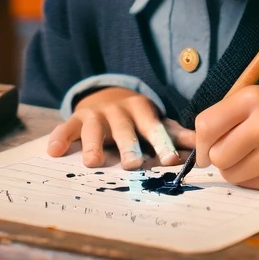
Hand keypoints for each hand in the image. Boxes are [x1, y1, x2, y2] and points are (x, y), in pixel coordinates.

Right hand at [47, 87, 193, 168]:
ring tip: (93, 162)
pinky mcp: (75, 118)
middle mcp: (118, 111)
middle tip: (132, 165)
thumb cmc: (136, 117)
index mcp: (142, 110)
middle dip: (128, 146)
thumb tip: (204, 145)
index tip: (170, 160)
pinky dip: (60, 138)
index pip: (153, 128)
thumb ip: (175, 134)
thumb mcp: (155, 120)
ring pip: (94, 129)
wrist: (106, 94)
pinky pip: (66, 128)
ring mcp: (96, 114)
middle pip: (124, 130)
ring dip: (94, 145)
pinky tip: (54, 151)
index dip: (161, 143)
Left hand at [194, 85, 258, 191]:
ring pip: (230, 173)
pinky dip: (250, 178)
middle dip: (219, 156)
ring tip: (253, 156)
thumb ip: (220, 120)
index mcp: (254, 98)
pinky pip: (247, 185)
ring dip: (234, 169)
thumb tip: (197, 156)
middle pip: (217, 155)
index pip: (206, 126)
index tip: (208, 146)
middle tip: (235, 149)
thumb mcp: (249, 104)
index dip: (200, 142)